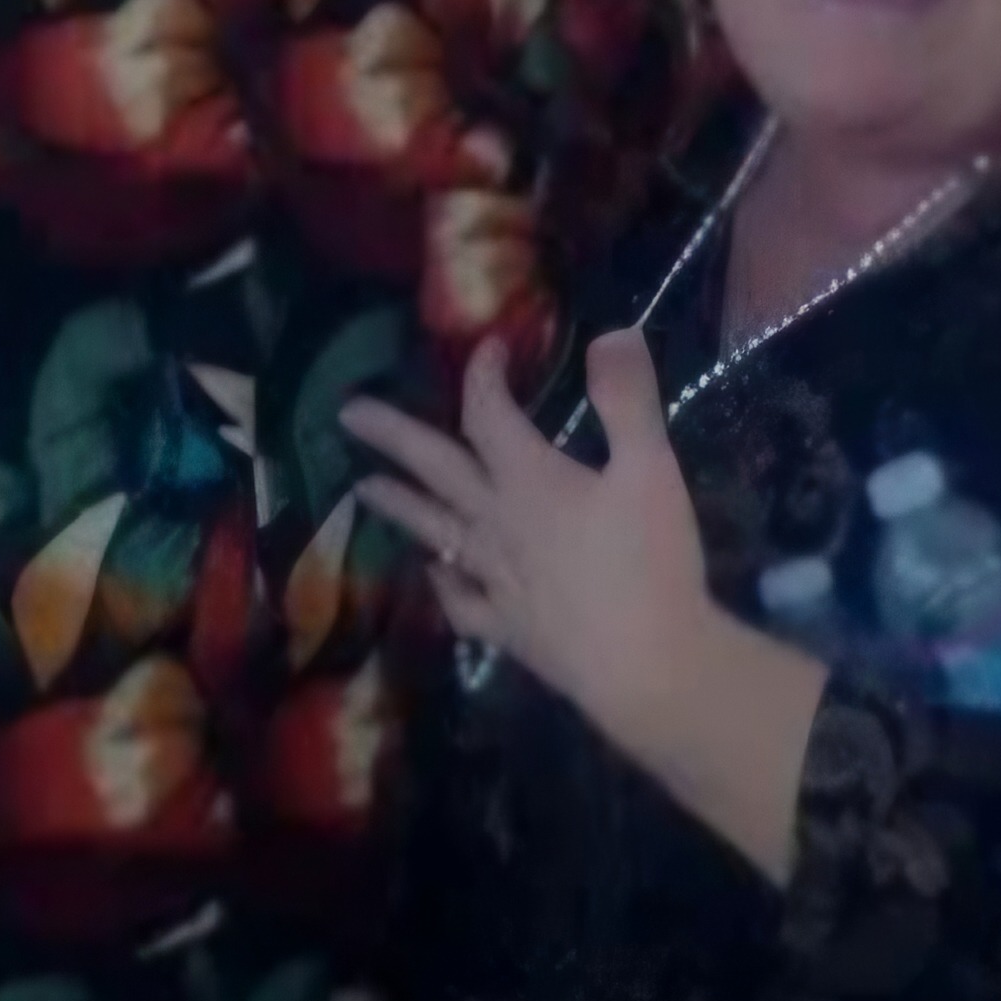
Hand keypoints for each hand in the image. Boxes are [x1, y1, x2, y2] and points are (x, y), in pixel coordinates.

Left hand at [342, 331, 714, 736]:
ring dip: (399, 505)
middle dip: (394, 435)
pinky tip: (435, 574)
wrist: (647, 667)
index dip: (483, 377)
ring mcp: (496, 580)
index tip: (488, 349)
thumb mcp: (650, 469)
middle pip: (437, 470)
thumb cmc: (652, 563)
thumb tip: (611, 332)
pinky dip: (443, 583)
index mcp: (530, 481)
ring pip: (436, 532)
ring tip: (361, 488)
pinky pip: (461, 601)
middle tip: (348, 413)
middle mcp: (498, 524)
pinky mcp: (507, 628)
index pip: (490, 415)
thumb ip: (627, 401)